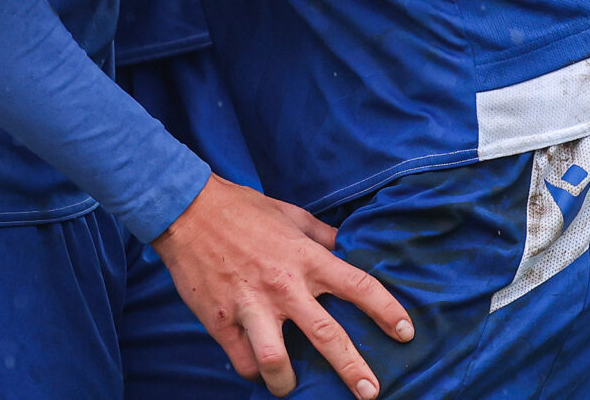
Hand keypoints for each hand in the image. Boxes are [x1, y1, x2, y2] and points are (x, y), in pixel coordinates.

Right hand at [153, 174, 412, 397]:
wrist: (184, 208)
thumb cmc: (241, 209)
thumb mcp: (289, 214)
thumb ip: (321, 236)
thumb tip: (348, 247)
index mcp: (305, 257)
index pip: (359, 286)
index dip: (387, 311)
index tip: (405, 332)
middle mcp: (283, 285)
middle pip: (327, 336)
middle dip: (354, 369)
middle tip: (371, 392)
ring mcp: (250, 304)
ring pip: (276, 359)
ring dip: (288, 382)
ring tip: (292, 388)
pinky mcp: (220, 319)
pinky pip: (242, 359)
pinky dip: (251, 370)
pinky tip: (257, 370)